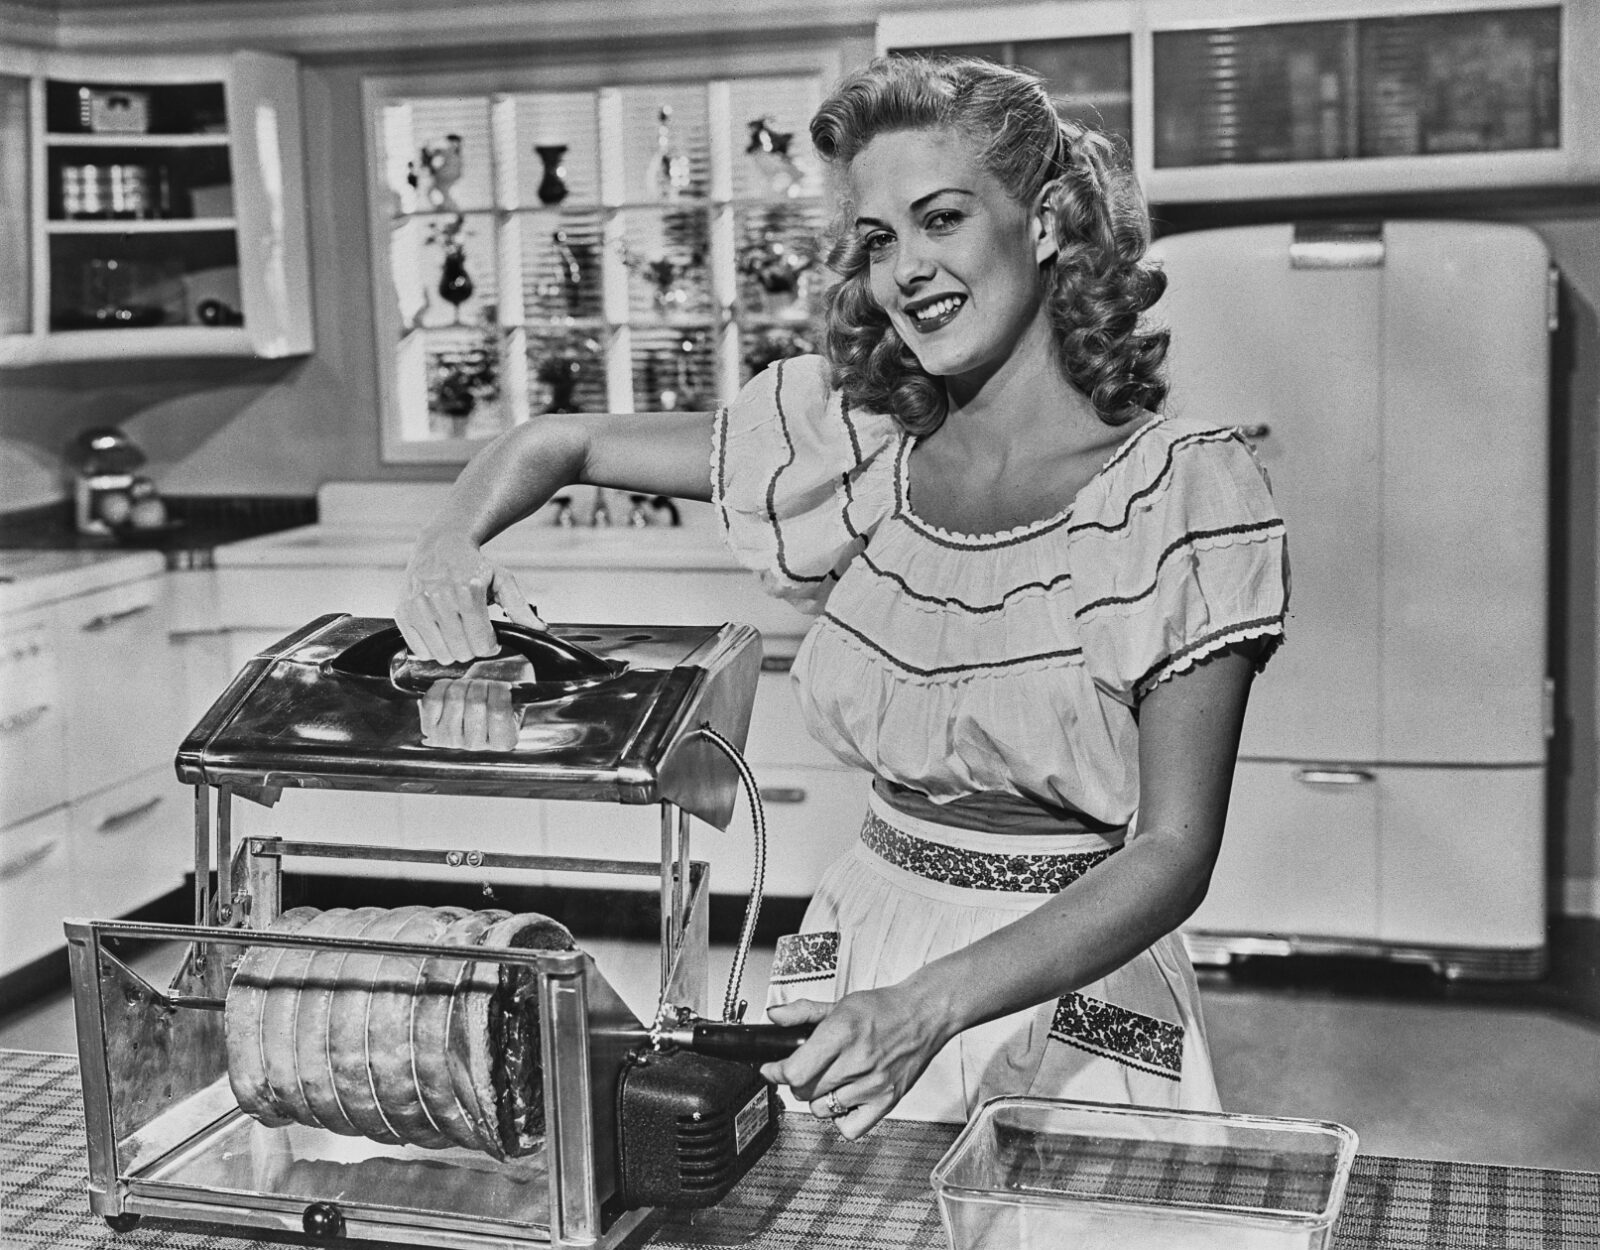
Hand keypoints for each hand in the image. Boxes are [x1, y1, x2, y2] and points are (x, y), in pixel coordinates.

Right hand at [396, 529, 543, 661]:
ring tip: (457, 633)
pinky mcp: (402, 611)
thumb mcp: (502, 580)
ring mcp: (419, 605)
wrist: (441, 544)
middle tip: (473, 634)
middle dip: (473, 648)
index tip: (490, 639)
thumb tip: (540, 629)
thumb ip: (520, 607)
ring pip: (441, 654)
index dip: (490, 646)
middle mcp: (441, 598)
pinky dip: (432, 648)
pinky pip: (419, 649)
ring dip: (452, 650)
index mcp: (469, 591)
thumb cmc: (472, 564)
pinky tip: (440, 633)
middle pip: (462, 651)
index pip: (482, 643)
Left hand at [417, 678, 520, 750]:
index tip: (501, 685)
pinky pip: (433, 700)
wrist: (475, 709)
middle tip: (484, 683)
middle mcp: (475, 746)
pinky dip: (442, 686)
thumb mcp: (514, 701)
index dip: (499, 690)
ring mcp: (450, 740)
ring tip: (468, 685)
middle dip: (480, 683)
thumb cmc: (496, 701)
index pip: (499, 712)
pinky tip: (451, 687)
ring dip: (462, 683)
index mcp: (503, 741)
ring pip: (454, 699)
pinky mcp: (430, 730)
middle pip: (475, 703)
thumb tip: (505, 686)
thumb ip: (513, 696)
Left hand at [758, 986, 948, 1139]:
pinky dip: (841, 1118)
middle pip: (804, 1092)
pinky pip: (850, 1128)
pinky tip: (844, 1099)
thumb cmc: (884, 1009)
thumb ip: (802, 1011)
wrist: (923, 1015)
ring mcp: (873, 1085)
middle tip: (803, 1071)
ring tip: (828, 1082)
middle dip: (796, 1082)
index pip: (795, 1071)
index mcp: (842, 1033)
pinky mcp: (887, 1101)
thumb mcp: (839, 1003)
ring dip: (817, 1099)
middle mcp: (857, 1061)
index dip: (776, 1072)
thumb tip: (775, 1017)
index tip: (771, 1069)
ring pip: (821, 1110)